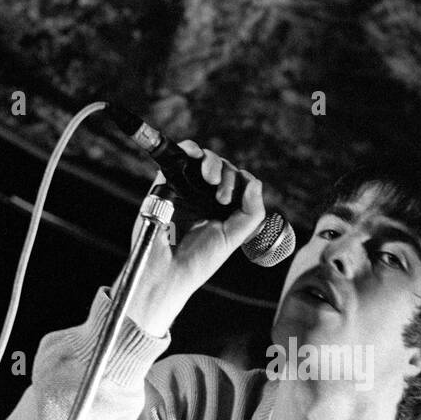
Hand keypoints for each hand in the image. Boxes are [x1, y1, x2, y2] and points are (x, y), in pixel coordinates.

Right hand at [115, 141, 265, 335]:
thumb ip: (251, 212)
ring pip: (204, 160)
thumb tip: (255, 181)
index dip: (240, 183)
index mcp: (223, 210)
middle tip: (221, 196)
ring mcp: (185, 189)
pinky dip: (189, 148)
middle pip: (222, 169)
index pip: (237, 183)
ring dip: (212, 162)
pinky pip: (178, 157)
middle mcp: (204, 198)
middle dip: (227, 175)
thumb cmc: (199, 260)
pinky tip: (194, 155)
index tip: (233, 198)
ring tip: (209, 178)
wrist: (167, 270)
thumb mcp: (234, 237)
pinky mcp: (166, 184)